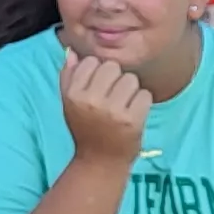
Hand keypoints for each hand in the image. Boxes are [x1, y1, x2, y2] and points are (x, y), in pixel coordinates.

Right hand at [57, 49, 150, 166]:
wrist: (100, 161)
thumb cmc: (85, 127)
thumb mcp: (69, 102)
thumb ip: (68, 76)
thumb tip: (73, 51)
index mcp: (73, 94)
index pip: (92, 61)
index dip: (98, 72)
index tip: (98, 88)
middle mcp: (91, 101)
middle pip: (113, 67)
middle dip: (116, 79)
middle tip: (113, 97)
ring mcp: (113, 111)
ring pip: (131, 79)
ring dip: (131, 90)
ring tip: (123, 105)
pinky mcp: (132, 120)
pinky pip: (145, 95)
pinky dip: (142, 103)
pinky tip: (133, 113)